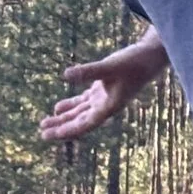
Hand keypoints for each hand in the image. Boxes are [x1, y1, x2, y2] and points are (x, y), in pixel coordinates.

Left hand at [40, 34, 168, 142]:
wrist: (150, 57)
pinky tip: (58, 108)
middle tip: (42, 134)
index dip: (68, 130)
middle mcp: (106, 106)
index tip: (51, 135)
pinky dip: (72, 106)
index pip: (86, 123)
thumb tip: (65, 75)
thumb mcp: (110, 66)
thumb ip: (88, 71)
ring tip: (45, 123)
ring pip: (80, 113)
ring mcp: (104, 98)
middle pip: (80, 121)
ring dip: (64, 118)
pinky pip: (83, 102)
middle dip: (62, 128)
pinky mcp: (103, 89)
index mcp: (109, 106)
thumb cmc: (133, 62)